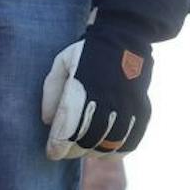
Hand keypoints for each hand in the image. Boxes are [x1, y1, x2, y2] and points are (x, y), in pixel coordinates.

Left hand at [40, 20, 152, 160]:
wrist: (125, 38)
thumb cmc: (87, 52)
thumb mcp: (62, 63)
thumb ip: (51, 91)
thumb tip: (48, 121)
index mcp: (84, 87)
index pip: (67, 130)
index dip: (57, 147)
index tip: (51, 152)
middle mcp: (107, 99)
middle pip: (86, 142)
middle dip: (71, 151)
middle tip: (64, 150)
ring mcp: (128, 107)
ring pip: (107, 146)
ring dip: (91, 152)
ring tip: (82, 148)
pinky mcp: (142, 112)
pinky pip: (129, 143)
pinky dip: (115, 151)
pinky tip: (104, 148)